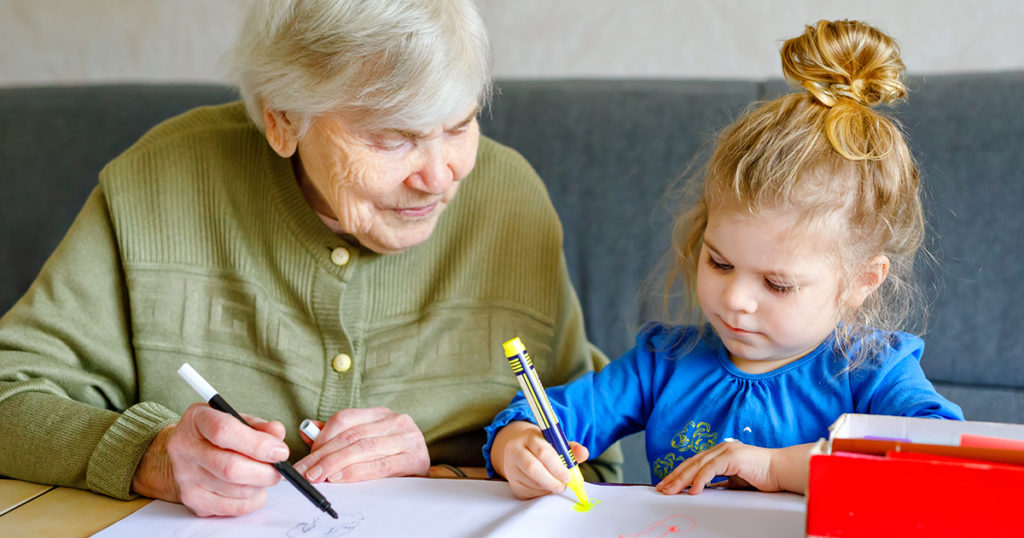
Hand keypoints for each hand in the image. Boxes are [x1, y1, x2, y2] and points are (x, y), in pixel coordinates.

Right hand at [131, 403, 287, 516]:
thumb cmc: (216, 434)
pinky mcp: (193, 500)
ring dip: (261, 485)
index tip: (280, 451)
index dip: (258, 444)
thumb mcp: (238, 419)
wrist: (187, 453)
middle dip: (265, 471)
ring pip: (236, 491)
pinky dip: (254, 500)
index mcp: (197, 420)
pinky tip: (254, 488)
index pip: (224, 431)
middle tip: (279, 468)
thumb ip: (260, 426)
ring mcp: (185, 477)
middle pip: (230, 468)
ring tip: (265, 475)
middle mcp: (185, 449)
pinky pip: (234, 508)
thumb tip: (277, 433)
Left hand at [293, 407, 429, 482]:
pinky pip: (381, 465)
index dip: (321, 437)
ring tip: (318, 476)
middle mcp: (397, 421)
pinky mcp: (416, 458)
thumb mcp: (366, 444)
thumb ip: (338, 437)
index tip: (305, 458)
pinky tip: (341, 477)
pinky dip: (357, 472)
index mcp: (382, 414)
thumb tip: (307, 431)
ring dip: (335, 463)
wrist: (425, 479)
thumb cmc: (392, 460)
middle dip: (323, 455)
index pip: (345, 418)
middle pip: (351, 435)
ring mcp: (408, 438)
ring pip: (363, 448)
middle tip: (305, 472)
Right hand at [490, 421, 589, 499]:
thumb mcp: (556, 443)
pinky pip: (527, 491)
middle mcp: (515, 449)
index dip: (557, 466)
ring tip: (556, 485)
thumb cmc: (543, 447)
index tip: (568, 476)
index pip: (542, 451)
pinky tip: (545, 487)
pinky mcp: (511, 481)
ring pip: (531, 482)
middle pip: (532, 468)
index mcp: (530, 436)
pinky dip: (540, 493)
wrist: (520, 450)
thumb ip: (571, 449)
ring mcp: (510, 466)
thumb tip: (584, 453)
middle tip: (563, 486)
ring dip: (547, 487)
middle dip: (552, 480)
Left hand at [655, 441, 812, 494]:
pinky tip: (693, 491)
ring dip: (682, 479)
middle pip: (691, 463)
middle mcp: (720, 449)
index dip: (678, 474)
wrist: (782, 471)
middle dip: (674, 476)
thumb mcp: (735, 481)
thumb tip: (702, 491)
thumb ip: (719, 483)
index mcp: (720, 453)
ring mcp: (726, 450)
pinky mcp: (732, 456)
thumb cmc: (763, 477)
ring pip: (697, 466)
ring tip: (671, 491)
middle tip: (662, 489)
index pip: (694, 463)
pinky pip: (711, 470)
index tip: (667, 485)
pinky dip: (700, 480)